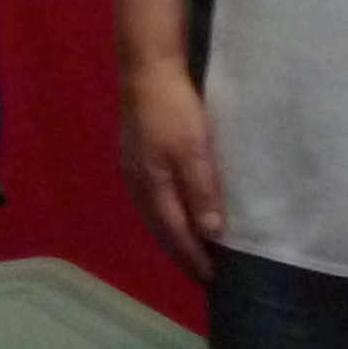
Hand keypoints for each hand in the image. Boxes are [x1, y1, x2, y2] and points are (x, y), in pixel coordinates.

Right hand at [119, 55, 222, 280]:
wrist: (147, 69)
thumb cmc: (173, 109)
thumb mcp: (194, 150)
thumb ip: (201, 191)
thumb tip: (210, 233)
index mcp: (151, 186)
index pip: (175, 232)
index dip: (193, 256)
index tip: (213, 279)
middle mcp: (138, 183)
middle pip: (160, 228)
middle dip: (181, 252)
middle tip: (202, 274)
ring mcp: (134, 168)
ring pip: (155, 214)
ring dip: (173, 235)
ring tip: (192, 249)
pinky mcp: (137, 154)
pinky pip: (154, 198)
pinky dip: (168, 214)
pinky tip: (177, 212)